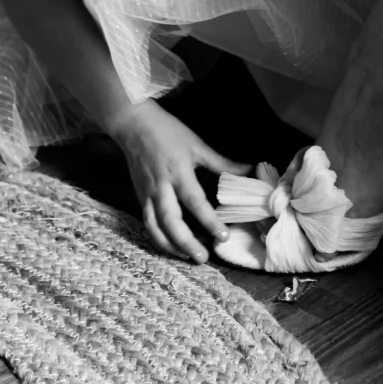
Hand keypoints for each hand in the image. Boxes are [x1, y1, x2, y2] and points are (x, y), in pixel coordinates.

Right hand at [110, 99, 250, 262]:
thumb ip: (221, 162)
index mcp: (178, 172)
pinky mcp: (139, 197)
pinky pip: (147, 223)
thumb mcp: (197, 144)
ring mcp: (147, 194)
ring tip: (187, 258)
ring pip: (155, 227)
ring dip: (170, 246)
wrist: (134, 125)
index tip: (223, 235)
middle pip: (171, 221)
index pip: (195, 202)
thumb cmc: (168, 132)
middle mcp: (161, 187)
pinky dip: (158, 238)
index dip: (209, 220)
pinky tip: (170, 247)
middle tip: (203, 258)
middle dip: (186, 243)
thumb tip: (248, 170)